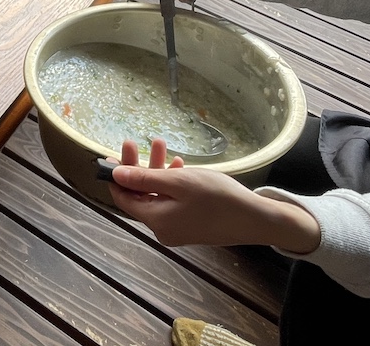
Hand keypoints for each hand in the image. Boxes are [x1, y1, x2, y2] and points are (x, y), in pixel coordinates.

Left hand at [109, 139, 320, 252]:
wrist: (258, 219)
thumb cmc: (218, 198)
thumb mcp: (178, 182)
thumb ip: (144, 178)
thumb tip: (114, 174)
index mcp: (156, 221)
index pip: (123, 198)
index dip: (115, 176)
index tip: (112, 155)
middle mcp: (163, 229)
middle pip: (140, 194)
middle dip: (137, 167)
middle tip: (133, 142)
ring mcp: (178, 228)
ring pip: (157, 194)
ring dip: (157, 169)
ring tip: (160, 143)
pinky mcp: (191, 224)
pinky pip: (172, 201)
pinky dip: (171, 182)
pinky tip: (178, 164)